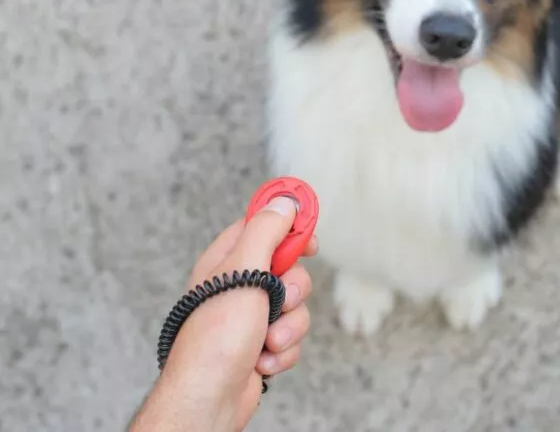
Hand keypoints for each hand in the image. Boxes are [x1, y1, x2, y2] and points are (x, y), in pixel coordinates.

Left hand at [131, 197, 317, 431]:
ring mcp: (253, 316)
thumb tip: (284, 201)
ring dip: (289, 327)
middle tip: (281, 298)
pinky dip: (283, 351)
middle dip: (295, 290)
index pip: (263, 225)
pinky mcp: (263, 344)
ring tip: (266, 341)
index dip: (290, 225)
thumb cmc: (216, 337)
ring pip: (297, 306)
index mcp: (228, 260)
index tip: (309, 235)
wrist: (209, 398)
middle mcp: (240, 285)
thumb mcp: (243, 272)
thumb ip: (266, 231)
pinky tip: (262, 361)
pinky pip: (293, 337)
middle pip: (291, 268)